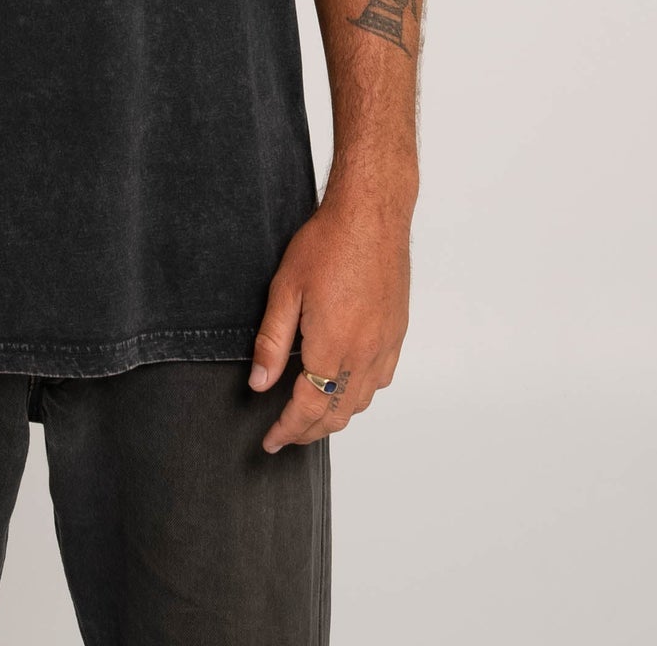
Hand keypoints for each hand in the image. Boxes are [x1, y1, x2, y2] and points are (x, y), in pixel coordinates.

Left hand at [247, 193, 410, 450]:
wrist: (372, 214)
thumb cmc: (328, 242)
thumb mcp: (285, 288)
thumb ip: (272, 341)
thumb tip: (259, 384)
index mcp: (333, 346)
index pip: (308, 408)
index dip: (288, 430)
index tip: (271, 442)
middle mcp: (364, 353)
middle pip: (337, 413)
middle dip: (309, 432)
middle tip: (286, 435)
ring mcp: (385, 344)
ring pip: (360, 401)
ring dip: (335, 415)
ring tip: (311, 415)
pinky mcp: (397, 332)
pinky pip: (380, 379)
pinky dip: (359, 394)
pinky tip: (345, 385)